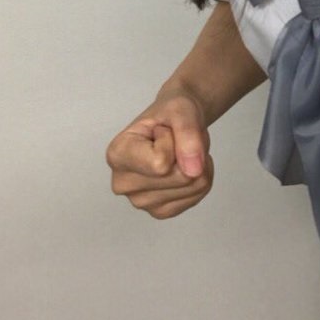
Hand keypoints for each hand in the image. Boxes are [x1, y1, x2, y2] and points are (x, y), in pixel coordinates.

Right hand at [105, 87, 214, 218]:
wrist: (175, 120)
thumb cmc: (171, 112)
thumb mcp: (181, 108)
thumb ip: (187, 132)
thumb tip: (193, 170)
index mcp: (118, 154)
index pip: (161, 162)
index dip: (173, 141)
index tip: (162, 130)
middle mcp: (122, 183)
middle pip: (180, 177)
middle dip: (189, 153)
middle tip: (176, 140)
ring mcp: (140, 201)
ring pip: (192, 187)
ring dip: (198, 164)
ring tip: (181, 150)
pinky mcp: (160, 211)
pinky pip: (197, 196)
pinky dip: (201, 177)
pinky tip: (185, 166)